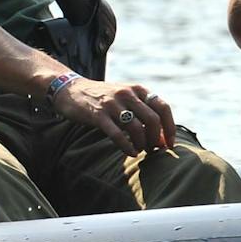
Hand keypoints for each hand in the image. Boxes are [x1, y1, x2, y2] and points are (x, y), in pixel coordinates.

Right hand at [54, 78, 175, 155]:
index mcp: (138, 89)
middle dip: (156, 138)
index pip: (163, 108)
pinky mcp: (98, 115)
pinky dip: (127, 146)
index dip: (170, 128)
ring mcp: (112, 104)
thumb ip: (143, 113)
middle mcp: (127, 94)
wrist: (70, 90)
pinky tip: (130, 152)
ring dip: (142, 143)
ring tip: (140, 150)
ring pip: (136, 127)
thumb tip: (163, 139)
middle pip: (152, 119)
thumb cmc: (104, 99)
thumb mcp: (126, 98)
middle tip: (153, 149)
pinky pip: (117, 134)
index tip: (170, 144)